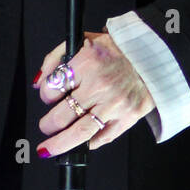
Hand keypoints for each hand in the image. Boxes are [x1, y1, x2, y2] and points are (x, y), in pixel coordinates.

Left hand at [34, 30, 155, 154]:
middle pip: (61, 116)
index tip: (50, 97)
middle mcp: (99, 85)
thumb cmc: (115, 49)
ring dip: (59, 144)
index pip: (52, 89)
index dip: (46, 95)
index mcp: (87, 63)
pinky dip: (90, 142)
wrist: (150, 56)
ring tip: (49, 148)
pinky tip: (83, 142)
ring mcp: (114, 104)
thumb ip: (55, 58)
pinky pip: (103, 138)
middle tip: (46, 126)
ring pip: (79, 133)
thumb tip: (38, 83)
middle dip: (48, 125)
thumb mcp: (83, 41)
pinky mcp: (128, 117)